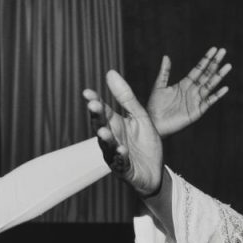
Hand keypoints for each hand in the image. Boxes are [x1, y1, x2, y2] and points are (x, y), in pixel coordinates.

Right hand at [84, 70, 162, 196]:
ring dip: (106, 139)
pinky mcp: (125, 170)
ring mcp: (116, 155)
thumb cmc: (145, 143)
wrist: (155, 171)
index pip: (102, 111)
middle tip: (93, 106)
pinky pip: (121, 163)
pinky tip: (122, 150)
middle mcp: (112, 139)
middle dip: (97, 118)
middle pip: (101, 127)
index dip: (95, 102)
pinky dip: (121, 157)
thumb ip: (126, 97)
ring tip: (104, 131)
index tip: (87, 93)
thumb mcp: (140, 116)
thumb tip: (110, 72)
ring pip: (108, 147)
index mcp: (115, 125)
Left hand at [147, 46, 231, 136]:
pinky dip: (217, 95)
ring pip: (210, 86)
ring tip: (228, 66)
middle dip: (215, 63)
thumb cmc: (155, 106)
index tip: (214, 49)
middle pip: (206, 74)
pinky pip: (208, 102)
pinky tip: (225, 88)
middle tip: (223, 51)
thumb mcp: (159, 86)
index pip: (198, 69)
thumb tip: (166, 56)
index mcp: (184, 84)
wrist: (154, 123)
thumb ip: (164, 72)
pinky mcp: (196, 112)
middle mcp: (192, 91)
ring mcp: (195, 101)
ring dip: (219, 76)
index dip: (206, 59)